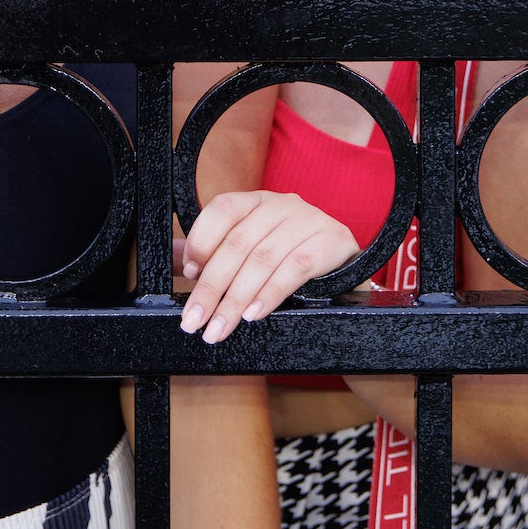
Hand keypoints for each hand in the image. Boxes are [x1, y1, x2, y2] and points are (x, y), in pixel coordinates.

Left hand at [176, 190, 359, 343]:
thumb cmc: (291, 263)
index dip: (202, 241)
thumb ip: (217, 256)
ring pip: (263, 259)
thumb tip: (180, 263)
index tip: (189, 274)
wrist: (348, 274)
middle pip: (238, 243)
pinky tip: (254, 314)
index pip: (223, 209)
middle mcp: (282, 204)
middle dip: (212, 287)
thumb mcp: (254, 254)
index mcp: (258, 201)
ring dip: (236, 299)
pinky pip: (296, 267)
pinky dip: (271, 293)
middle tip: (194, 321)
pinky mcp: (332, 241)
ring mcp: (310, 220)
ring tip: (220, 327)